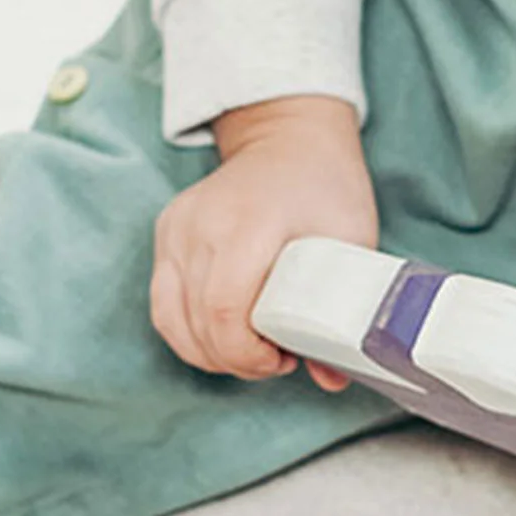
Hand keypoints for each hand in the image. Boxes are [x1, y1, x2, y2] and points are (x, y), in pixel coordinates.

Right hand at [150, 95, 376, 381]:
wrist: (288, 138)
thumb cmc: (325, 187)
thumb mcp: (352, 243)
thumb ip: (341, 312)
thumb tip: (331, 377)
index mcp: (250, 222)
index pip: (225, 310)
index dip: (248, 355)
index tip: (280, 360)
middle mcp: (202, 224)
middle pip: (199, 323)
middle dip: (236, 359)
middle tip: (275, 359)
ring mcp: (177, 228)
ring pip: (173, 321)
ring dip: (210, 352)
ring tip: (251, 350)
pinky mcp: (165, 233)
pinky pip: (164, 304)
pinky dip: (190, 333)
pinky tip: (223, 337)